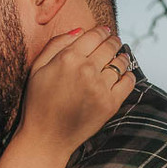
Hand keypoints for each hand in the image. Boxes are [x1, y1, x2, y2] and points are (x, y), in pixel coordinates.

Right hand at [11, 26, 134, 165]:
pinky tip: (123, 75)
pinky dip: (128, 76)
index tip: (106, 31)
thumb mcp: (37, 68)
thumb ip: (56, 45)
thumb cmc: (38, 102)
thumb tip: (79, 29)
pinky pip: (129, 82)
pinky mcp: (110, 104)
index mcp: (68, 58)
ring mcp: (100, 87)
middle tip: (115, 41)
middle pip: (109, 47)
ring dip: (121, 57)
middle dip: (114, 41)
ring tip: (120, 57)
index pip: (94, 35)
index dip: (102, 31)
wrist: (46, 138)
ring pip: (120, 63)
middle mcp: (86, 70)